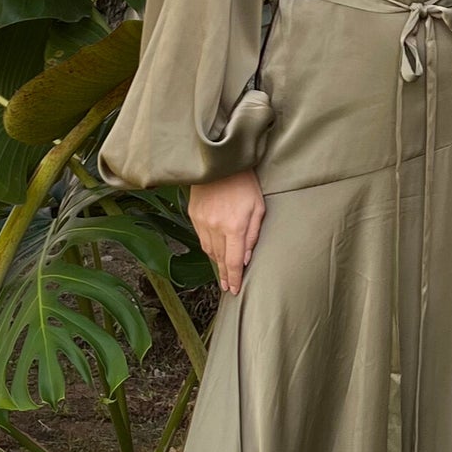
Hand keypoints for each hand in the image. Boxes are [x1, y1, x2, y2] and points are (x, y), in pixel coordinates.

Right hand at [190, 166, 265, 293]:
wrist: (219, 161)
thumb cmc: (245, 182)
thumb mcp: (258, 207)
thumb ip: (253, 235)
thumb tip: (246, 258)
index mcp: (234, 227)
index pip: (233, 261)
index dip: (233, 278)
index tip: (234, 290)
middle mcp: (215, 227)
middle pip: (219, 259)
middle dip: (224, 275)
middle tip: (228, 287)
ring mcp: (202, 221)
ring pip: (209, 250)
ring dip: (216, 262)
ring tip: (222, 273)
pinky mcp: (194, 214)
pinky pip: (201, 238)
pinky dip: (209, 247)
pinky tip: (214, 251)